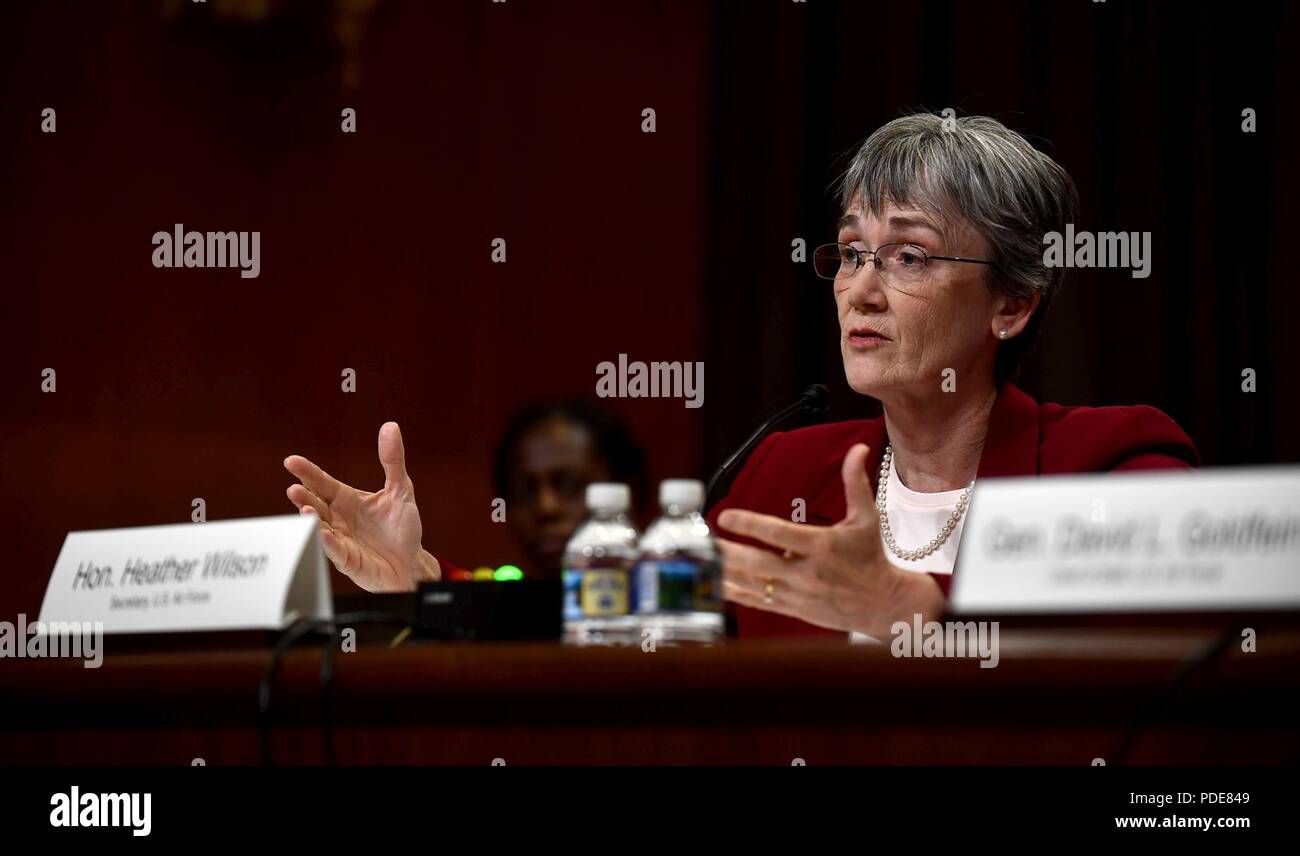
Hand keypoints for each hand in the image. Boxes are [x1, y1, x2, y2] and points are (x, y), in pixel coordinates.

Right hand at [284, 421, 439, 591]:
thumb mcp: (400, 489)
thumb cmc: (401, 527)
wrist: (410, 562)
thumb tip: (390, 427)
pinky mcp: (348, 561)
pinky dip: (329, 544)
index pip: (323, 483)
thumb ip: (392, 460)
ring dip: (311, 520)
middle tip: (294, 488)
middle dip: (304, 497)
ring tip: (303, 509)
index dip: (308, 473)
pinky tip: (324, 534)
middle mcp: (339, 519)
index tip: (291, 461)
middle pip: (316, 504)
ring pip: (320, 528)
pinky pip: (336, 552)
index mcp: (347, 500)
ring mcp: (341, 540)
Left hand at [715, 443, 943, 638]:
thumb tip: (859, 449)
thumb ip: (856, 483)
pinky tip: (714, 583)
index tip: (726, 516)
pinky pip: (758, 601)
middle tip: (704, 542)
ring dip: (725, 573)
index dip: (750, 525)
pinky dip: (734, 593)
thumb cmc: (871, 557)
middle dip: (729, 553)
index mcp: (822, 547)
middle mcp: (807, 572)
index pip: (779, 534)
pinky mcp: (794, 608)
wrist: (882, 604)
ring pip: (754, 585)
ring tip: (700, 560)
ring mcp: (798, 594)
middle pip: (760, 563)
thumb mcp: (867, 518)